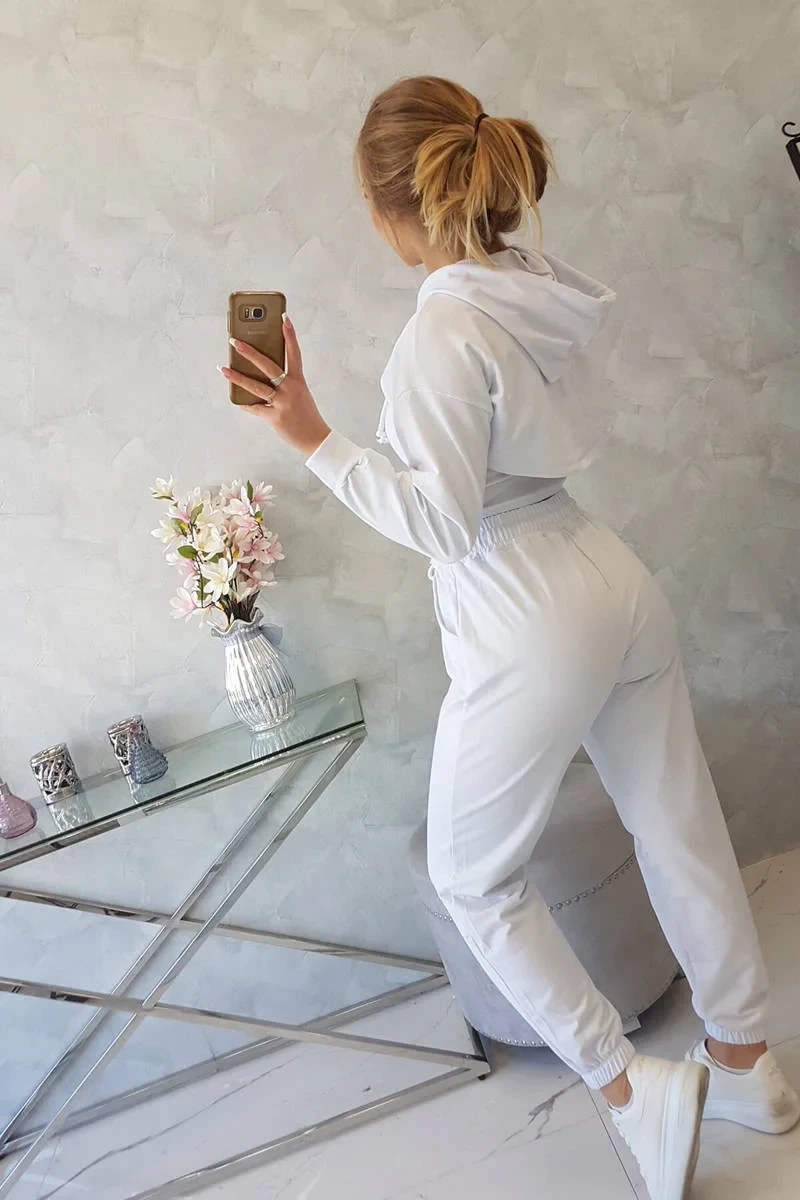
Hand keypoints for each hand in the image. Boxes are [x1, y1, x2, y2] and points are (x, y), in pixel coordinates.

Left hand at [219, 316, 330, 457]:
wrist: (315, 439)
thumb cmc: (306, 415)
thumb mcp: (299, 394)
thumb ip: (283, 383)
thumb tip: (258, 375)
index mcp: (298, 381)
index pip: (294, 353)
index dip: (289, 335)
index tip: (284, 318)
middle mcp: (290, 389)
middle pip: (268, 366)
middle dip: (249, 352)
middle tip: (235, 341)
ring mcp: (282, 403)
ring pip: (256, 386)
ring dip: (237, 377)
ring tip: (223, 368)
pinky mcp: (275, 417)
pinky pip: (255, 408)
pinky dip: (245, 404)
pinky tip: (235, 399)